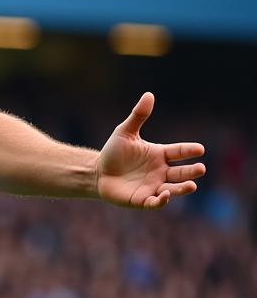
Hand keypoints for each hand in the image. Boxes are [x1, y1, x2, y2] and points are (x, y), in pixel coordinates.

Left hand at [97, 93, 205, 208]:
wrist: (97, 173)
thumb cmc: (113, 153)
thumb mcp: (124, 132)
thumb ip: (138, 116)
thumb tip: (149, 95)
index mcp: (159, 154)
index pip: (179, 151)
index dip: (189, 150)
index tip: (200, 149)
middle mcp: (160, 171)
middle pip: (181, 172)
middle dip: (192, 171)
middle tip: (201, 169)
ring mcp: (153, 186)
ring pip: (173, 189)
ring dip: (182, 188)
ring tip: (192, 185)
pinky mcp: (142, 200)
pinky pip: (155, 202)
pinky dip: (162, 201)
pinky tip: (164, 195)